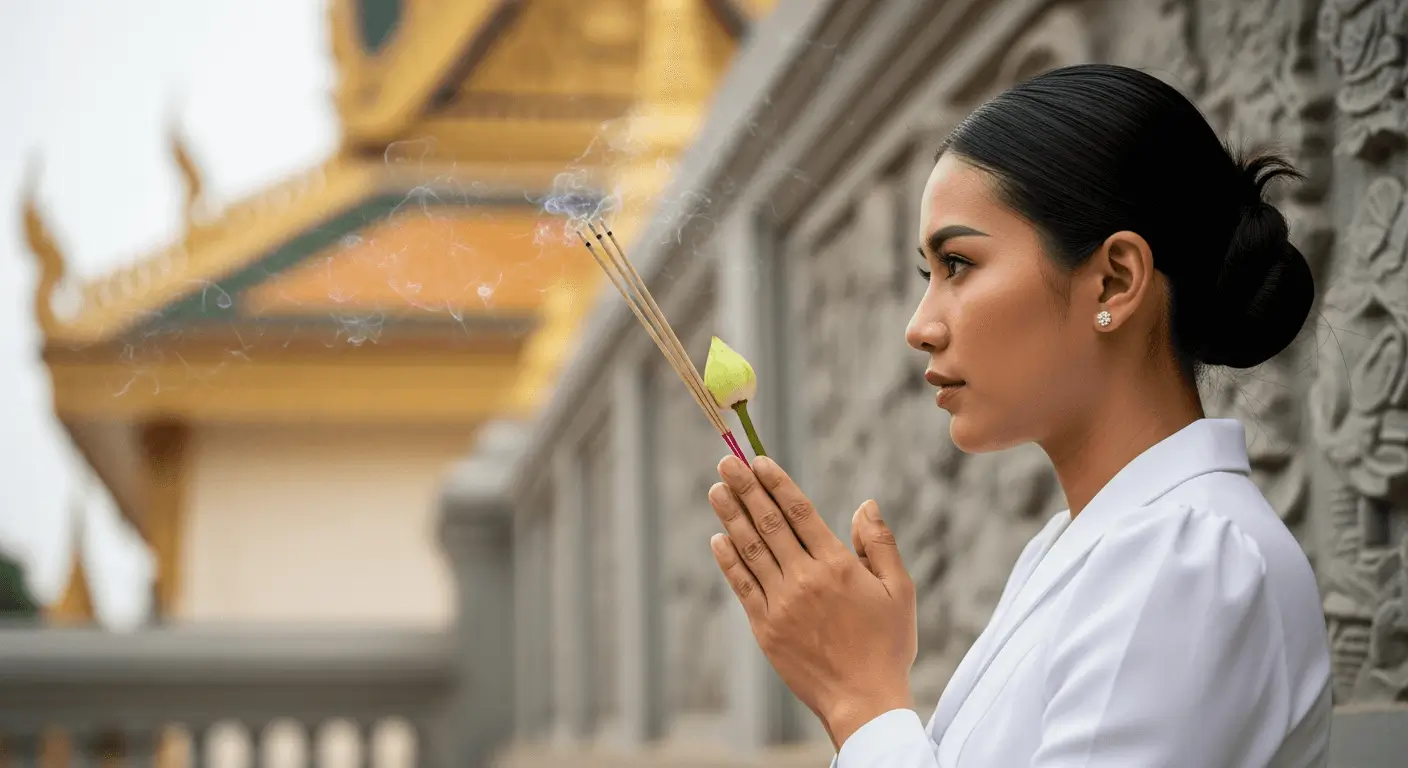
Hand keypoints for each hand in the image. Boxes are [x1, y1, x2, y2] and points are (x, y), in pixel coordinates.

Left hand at [707, 455, 917, 748]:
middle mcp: (805, 579)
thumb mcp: (899, 591)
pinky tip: (718, 538)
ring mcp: (781, 603)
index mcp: (838, 565)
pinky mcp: (765, 628)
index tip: (759, 461)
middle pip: (769, 523)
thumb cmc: (887, 646)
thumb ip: (880, 544)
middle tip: (726, 462)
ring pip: (750, 549)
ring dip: (730, 516)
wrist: (863, 701)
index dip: (776, 483)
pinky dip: (729, 560)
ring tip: (715, 489)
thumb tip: (865, 505)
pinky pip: (742, 586)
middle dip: (745, 489)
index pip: (799, 512)